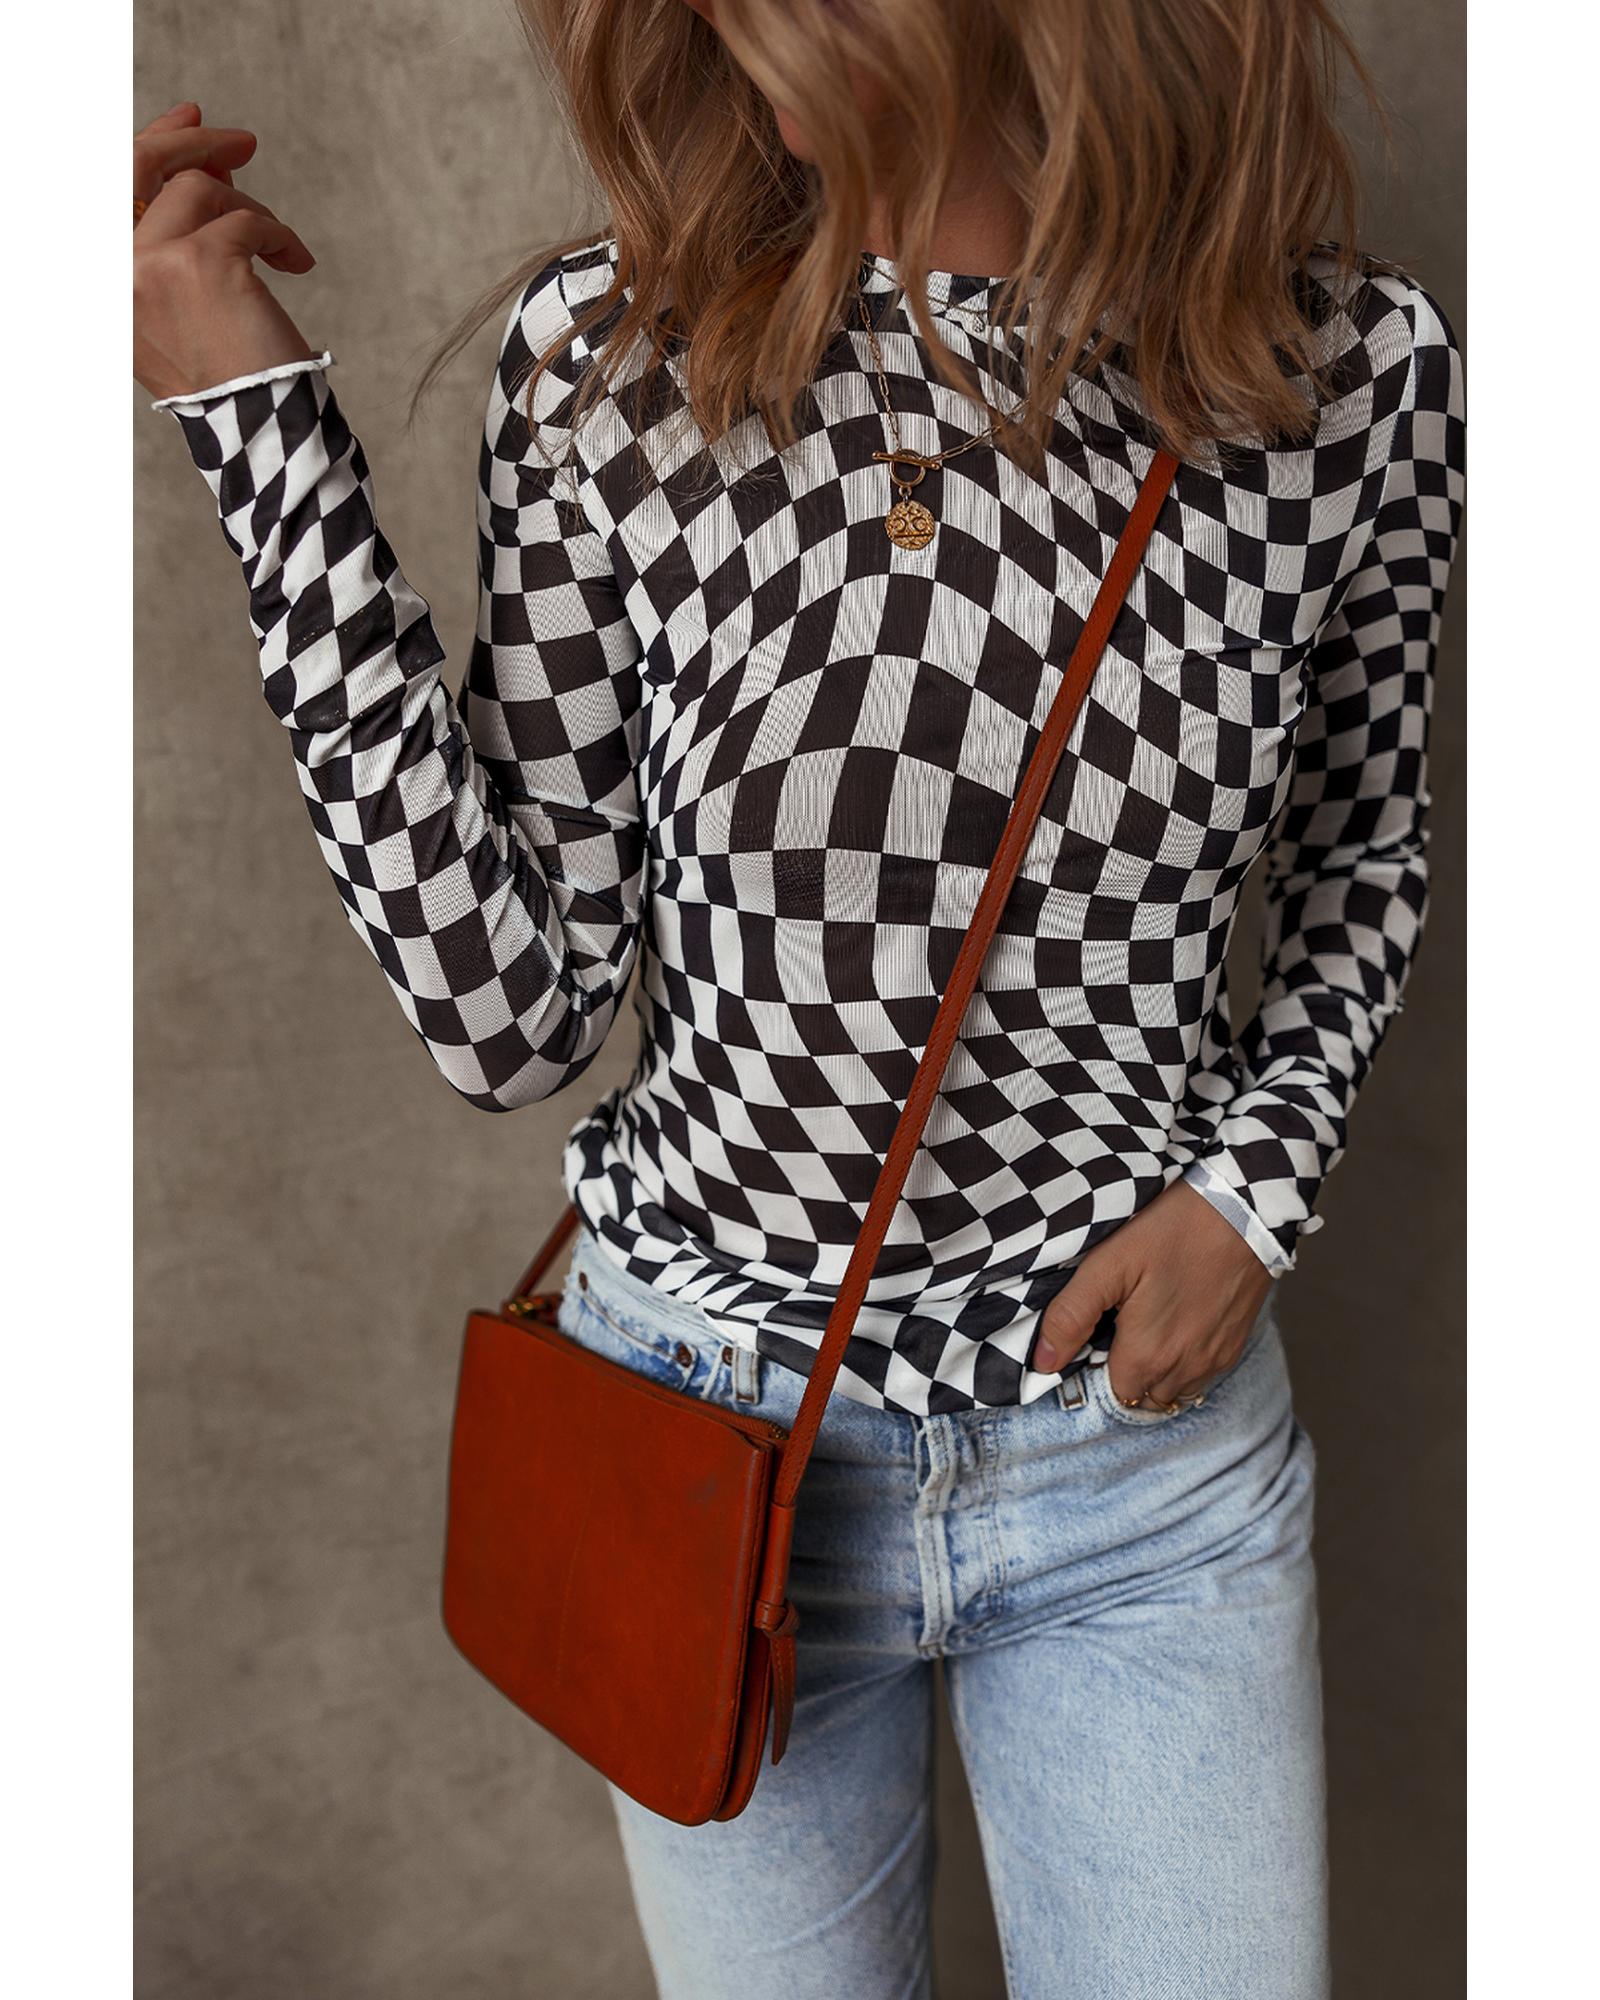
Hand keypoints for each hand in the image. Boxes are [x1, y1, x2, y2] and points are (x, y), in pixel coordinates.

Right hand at [134, 101, 319, 402]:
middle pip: (143, 166)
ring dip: (251, 211)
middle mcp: (112, 267)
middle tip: (244, 144)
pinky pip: (247, 220)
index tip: (191, 120)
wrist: (256, 427)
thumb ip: (175, 243)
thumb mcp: (180, 308)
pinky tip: (296, 264)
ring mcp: (150, 262)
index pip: (111, 189)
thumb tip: (204, 171)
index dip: (152, 144)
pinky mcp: (200, 262)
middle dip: (196, 144)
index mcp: (103, 281)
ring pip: (203, 190)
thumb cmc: (228, 377)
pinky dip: (280, 236)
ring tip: (280, 251)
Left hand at [1033, 1180, 1274, 1409]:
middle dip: (1124, 1376)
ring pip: (1174, 1392)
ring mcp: (1213, 1360)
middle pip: (1142, 1398)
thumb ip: (1071, 1315)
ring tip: (1145, 1331)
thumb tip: (1043, 1361)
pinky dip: (1184, 1365)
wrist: (1244, 1211)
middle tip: (1116, 1331)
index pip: (1111, 1393)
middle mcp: (1184, 1369)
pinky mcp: (1234, 1346)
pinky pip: (1201, 1377)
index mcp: (1148, 1355)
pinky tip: (1175, 1327)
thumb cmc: (1173, 1231)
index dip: (1096, 1369)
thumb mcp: (1109, 1264)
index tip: (1094, 1337)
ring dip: (1155, 1375)